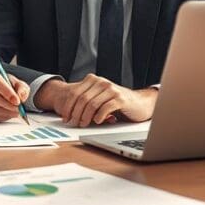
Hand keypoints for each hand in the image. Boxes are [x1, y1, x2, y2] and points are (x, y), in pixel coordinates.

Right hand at [0, 72, 28, 122]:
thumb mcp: (21, 86)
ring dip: (7, 112)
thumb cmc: (14, 89)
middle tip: (19, 108)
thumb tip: (21, 95)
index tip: (17, 100)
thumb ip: (22, 89)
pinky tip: (10, 114)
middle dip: (8, 104)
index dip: (7, 92)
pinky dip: (4, 117)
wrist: (9, 99)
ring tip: (17, 112)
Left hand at [36, 74, 156, 127]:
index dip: (68, 107)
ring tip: (84, 124)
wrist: (140, 103)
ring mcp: (111, 89)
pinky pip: (105, 108)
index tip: (65, 117)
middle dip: (75, 113)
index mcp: (93, 80)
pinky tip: (97, 121)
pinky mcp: (121, 99)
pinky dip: (99, 116)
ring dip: (85, 117)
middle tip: (74, 123)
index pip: (75, 93)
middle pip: (82, 99)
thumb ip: (86, 101)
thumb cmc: (117, 102)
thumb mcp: (99, 98)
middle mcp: (101, 82)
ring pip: (92, 104)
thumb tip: (70, 113)